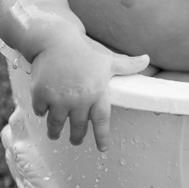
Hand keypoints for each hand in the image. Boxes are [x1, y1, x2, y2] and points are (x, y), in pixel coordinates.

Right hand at [28, 31, 148, 151]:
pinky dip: (42, 112)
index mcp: (97, 92)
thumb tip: (147, 59)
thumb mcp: (107, 59)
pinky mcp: (41, 94)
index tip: (102, 149)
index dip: (102, 137)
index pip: (102, 121)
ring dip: (56, 132)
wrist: (54, 39)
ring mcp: (59, 98)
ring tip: (55, 134)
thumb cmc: (83, 49)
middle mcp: (79, 99)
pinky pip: (41, 111)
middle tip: (76, 141)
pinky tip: (44, 112)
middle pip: (78, 126)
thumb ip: (127, 65)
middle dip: (77, 136)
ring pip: (57, 124)